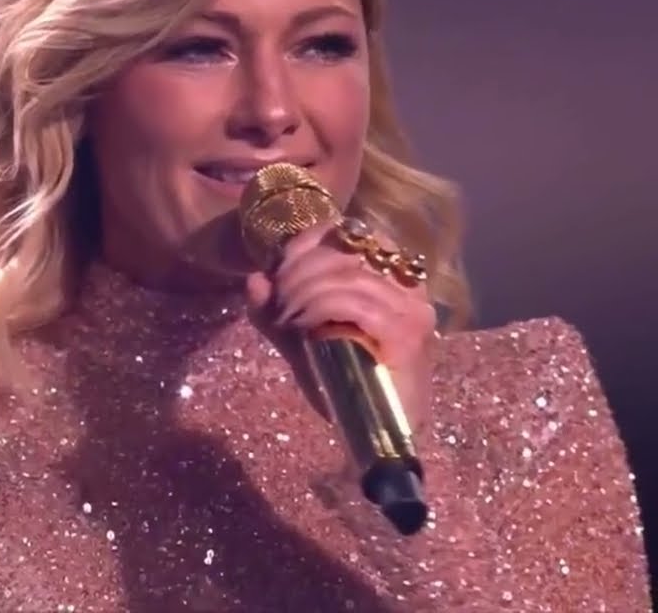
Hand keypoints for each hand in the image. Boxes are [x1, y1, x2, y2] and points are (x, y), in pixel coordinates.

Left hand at [244, 221, 437, 434]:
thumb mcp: (301, 339)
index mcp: (392, 276)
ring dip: (303, 291)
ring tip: (285, 316)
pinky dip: (318, 309)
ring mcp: (411, 308)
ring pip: (346, 276)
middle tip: (275, 298)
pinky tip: (301, 326)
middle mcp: (409, 285)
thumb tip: (253, 279)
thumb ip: (275, 309)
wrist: (379, 432)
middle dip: (298, 270)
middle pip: (345, 252)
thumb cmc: (346, 382)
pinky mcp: (406, 333)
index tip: (279, 264)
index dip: (309, 242)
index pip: (352, 233)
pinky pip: (353, 303)